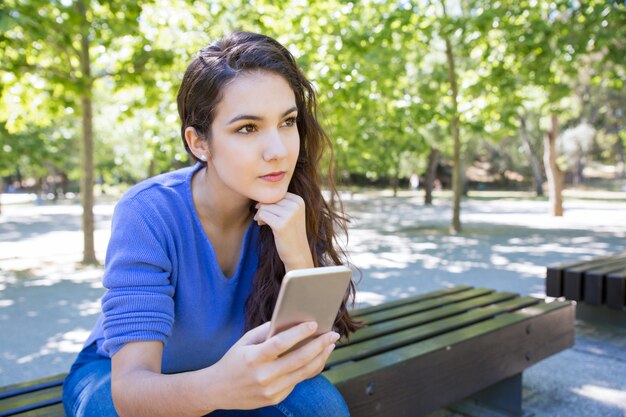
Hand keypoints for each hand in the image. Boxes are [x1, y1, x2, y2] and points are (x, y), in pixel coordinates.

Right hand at [210, 322, 339, 409]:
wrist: (217, 390)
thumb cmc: (234, 360)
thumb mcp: (245, 341)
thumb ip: (267, 331)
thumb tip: (291, 320)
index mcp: (253, 358)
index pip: (280, 344)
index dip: (299, 333)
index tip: (314, 324)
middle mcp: (263, 376)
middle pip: (299, 359)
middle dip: (319, 345)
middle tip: (332, 334)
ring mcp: (270, 390)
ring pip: (303, 372)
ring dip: (321, 357)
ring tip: (330, 345)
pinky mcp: (274, 398)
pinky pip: (297, 381)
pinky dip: (309, 368)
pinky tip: (317, 357)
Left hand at [254, 192, 313, 270]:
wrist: (297, 253)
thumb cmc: (290, 233)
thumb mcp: (289, 214)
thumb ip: (279, 203)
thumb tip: (259, 198)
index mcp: (299, 200)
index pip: (276, 194)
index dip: (269, 203)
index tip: (269, 213)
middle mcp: (296, 205)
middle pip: (269, 199)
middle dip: (263, 208)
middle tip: (263, 219)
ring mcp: (289, 215)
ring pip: (264, 206)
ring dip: (260, 215)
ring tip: (263, 223)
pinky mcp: (281, 225)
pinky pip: (262, 214)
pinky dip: (259, 219)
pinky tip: (262, 225)